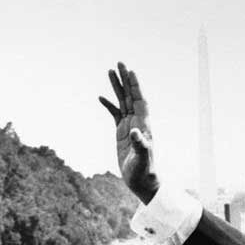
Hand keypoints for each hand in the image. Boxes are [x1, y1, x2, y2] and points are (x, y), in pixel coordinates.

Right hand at [99, 62, 159, 203]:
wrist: (142, 181)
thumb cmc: (144, 171)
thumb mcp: (142, 159)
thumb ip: (140, 145)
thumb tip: (135, 132)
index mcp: (144, 124)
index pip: (140, 100)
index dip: (135, 86)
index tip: (130, 71)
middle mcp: (138, 122)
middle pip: (131, 96)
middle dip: (125, 79)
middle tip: (119, 63)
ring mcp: (129, 126)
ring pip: (123, 101)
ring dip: (117, 87)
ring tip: (110, 71)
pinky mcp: (121, 133)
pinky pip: (115, 114)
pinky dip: (109, 105)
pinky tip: (101, 97)